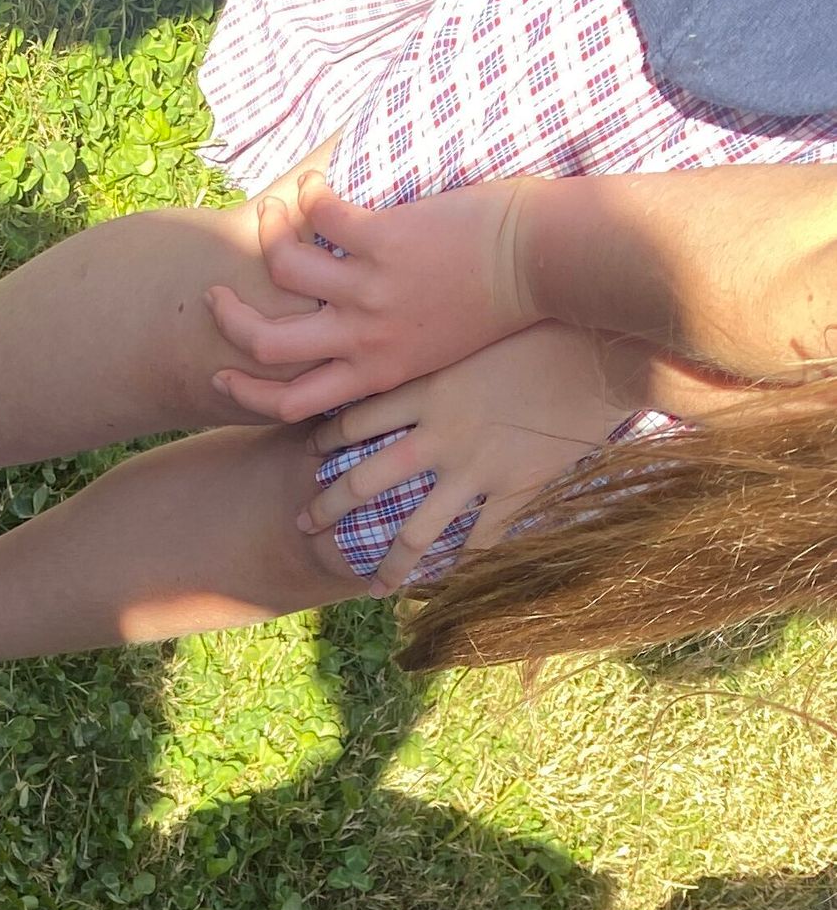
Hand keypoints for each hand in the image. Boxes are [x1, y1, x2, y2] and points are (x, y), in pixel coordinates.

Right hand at [209, 171, 533, 423]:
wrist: (543, 264)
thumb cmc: (502, 308)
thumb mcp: (437, 355)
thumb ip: (393, 354)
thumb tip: (362, 345)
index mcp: (376, 372)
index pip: (290, 403)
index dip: (247, 391)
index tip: (226, 372)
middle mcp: (364, 338)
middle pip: (268, 345)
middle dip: (231, 321)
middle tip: (219, 295)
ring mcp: (373, 289)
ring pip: (285, 274)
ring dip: (268, 241)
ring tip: (272, 218)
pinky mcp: (387, 239)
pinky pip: (325, 217)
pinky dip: (309, 197)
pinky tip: (312, 185)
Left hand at [297, 325, 635, 590]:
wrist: (604, 345)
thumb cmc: (548, 322)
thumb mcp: (479, 328)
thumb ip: (444, 349)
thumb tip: (412, 344)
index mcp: (429, 389)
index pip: (356, 421)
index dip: (324, 441)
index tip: (306, 456)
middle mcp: (441, 435)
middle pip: (365, 480)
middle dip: (327, 508)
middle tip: (304, 527)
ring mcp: (477, 468)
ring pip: (418, 529)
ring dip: (391, 563)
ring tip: (371, 587)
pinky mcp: (515, 488)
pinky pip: (482, 537)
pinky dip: (465, 560)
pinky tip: (451, 577)